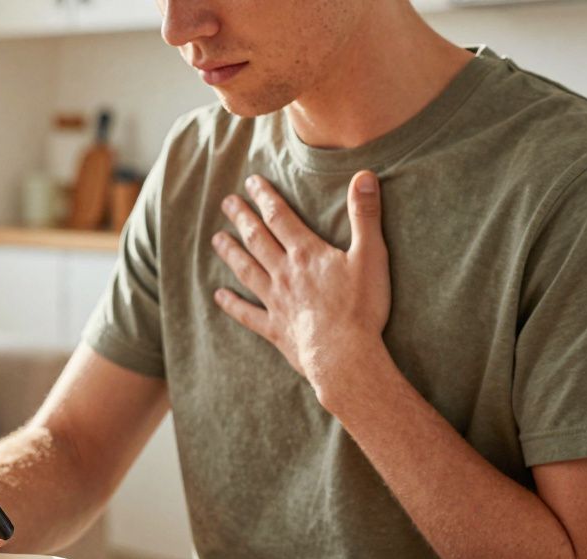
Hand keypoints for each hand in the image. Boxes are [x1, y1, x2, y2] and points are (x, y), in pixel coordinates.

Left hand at [212, 172, 390, 399]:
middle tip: (227, 202)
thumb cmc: (361, 307)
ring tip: (216, 239)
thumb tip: (364, 175)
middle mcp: (284, 274)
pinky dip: (232, 305)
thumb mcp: (371, 255)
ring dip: (231, 253)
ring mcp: (276, 302)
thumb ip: (365, 215)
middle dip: (242, 218)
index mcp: (306, 254)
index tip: (251, 182)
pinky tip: (219, 297)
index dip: (265, 197)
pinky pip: (248, 314)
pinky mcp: (275, 329)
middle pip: (257, 240)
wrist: (344, 356)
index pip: (280, 217)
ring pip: (247, 271)